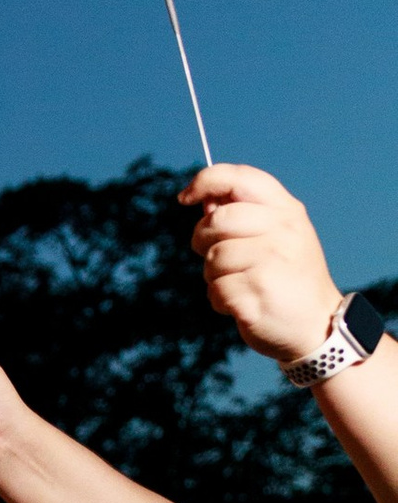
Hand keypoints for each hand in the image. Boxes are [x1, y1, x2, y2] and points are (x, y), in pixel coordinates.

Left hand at [187, 164, 342, 364]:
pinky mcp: (258, 291)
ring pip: (214, 257)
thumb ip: (245, 215)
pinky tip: (241, 304)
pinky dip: (219, 300)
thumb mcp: (279, 236)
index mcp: (287, 210)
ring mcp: (272, 260)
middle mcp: (283, 230)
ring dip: (213, 276)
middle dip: (202, 238)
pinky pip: (216, 289)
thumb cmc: (288, 277)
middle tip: (212, 255)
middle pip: (217, 220)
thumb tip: (205, 199)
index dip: (205, 181)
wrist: (317, 325)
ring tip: (237, 284)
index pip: (239, 177)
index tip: (185, 198)